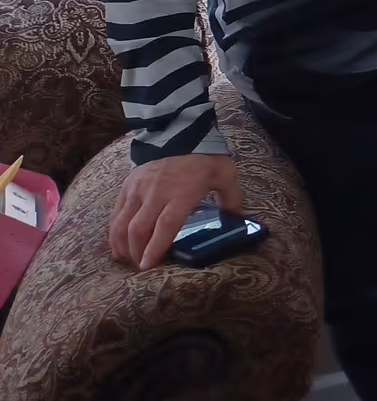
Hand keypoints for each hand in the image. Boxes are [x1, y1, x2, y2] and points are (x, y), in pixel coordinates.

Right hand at [109, 154, 241, 270]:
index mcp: (182, 192)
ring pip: (122, 222)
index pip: (166, 225)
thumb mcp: (225, 176)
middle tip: (140, 268)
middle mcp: (156, 192)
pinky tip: (117, 242)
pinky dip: (114, 230)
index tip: (148, 266)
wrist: (180, 133)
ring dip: (121, 244)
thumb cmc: (205, 158)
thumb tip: (239, 220)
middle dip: (136, 252)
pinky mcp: (127, 184)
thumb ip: (232, 199)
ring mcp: (138, 188)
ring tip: (126, 259)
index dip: (156, 247)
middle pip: (139, 228)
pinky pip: (117, 211)